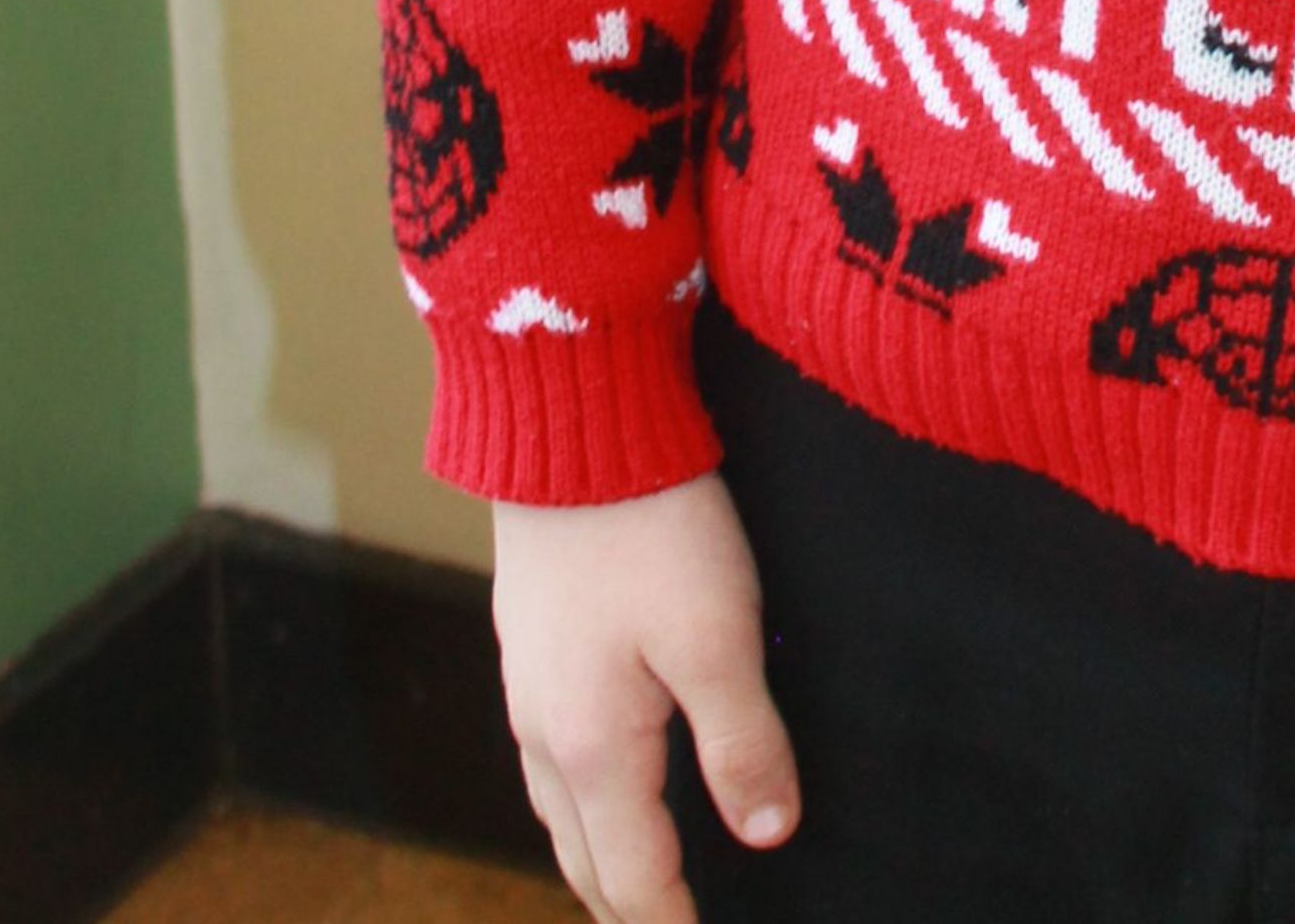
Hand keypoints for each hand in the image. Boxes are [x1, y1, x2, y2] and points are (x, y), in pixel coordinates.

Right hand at [492, 472, 799, 923]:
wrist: (568, 419)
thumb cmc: (649, 523)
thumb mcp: (717, 634)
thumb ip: (743, 741)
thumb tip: (767, 832)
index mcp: (591, 750)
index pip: (633, 879)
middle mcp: (544, 732)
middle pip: (583, 860)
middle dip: (629, 904)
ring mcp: (528, 685)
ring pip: (560, 808)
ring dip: (602, 852)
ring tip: (648, 872)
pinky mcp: (530, 639)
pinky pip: (552, 753)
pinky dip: (584, 793)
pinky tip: (613, 768)